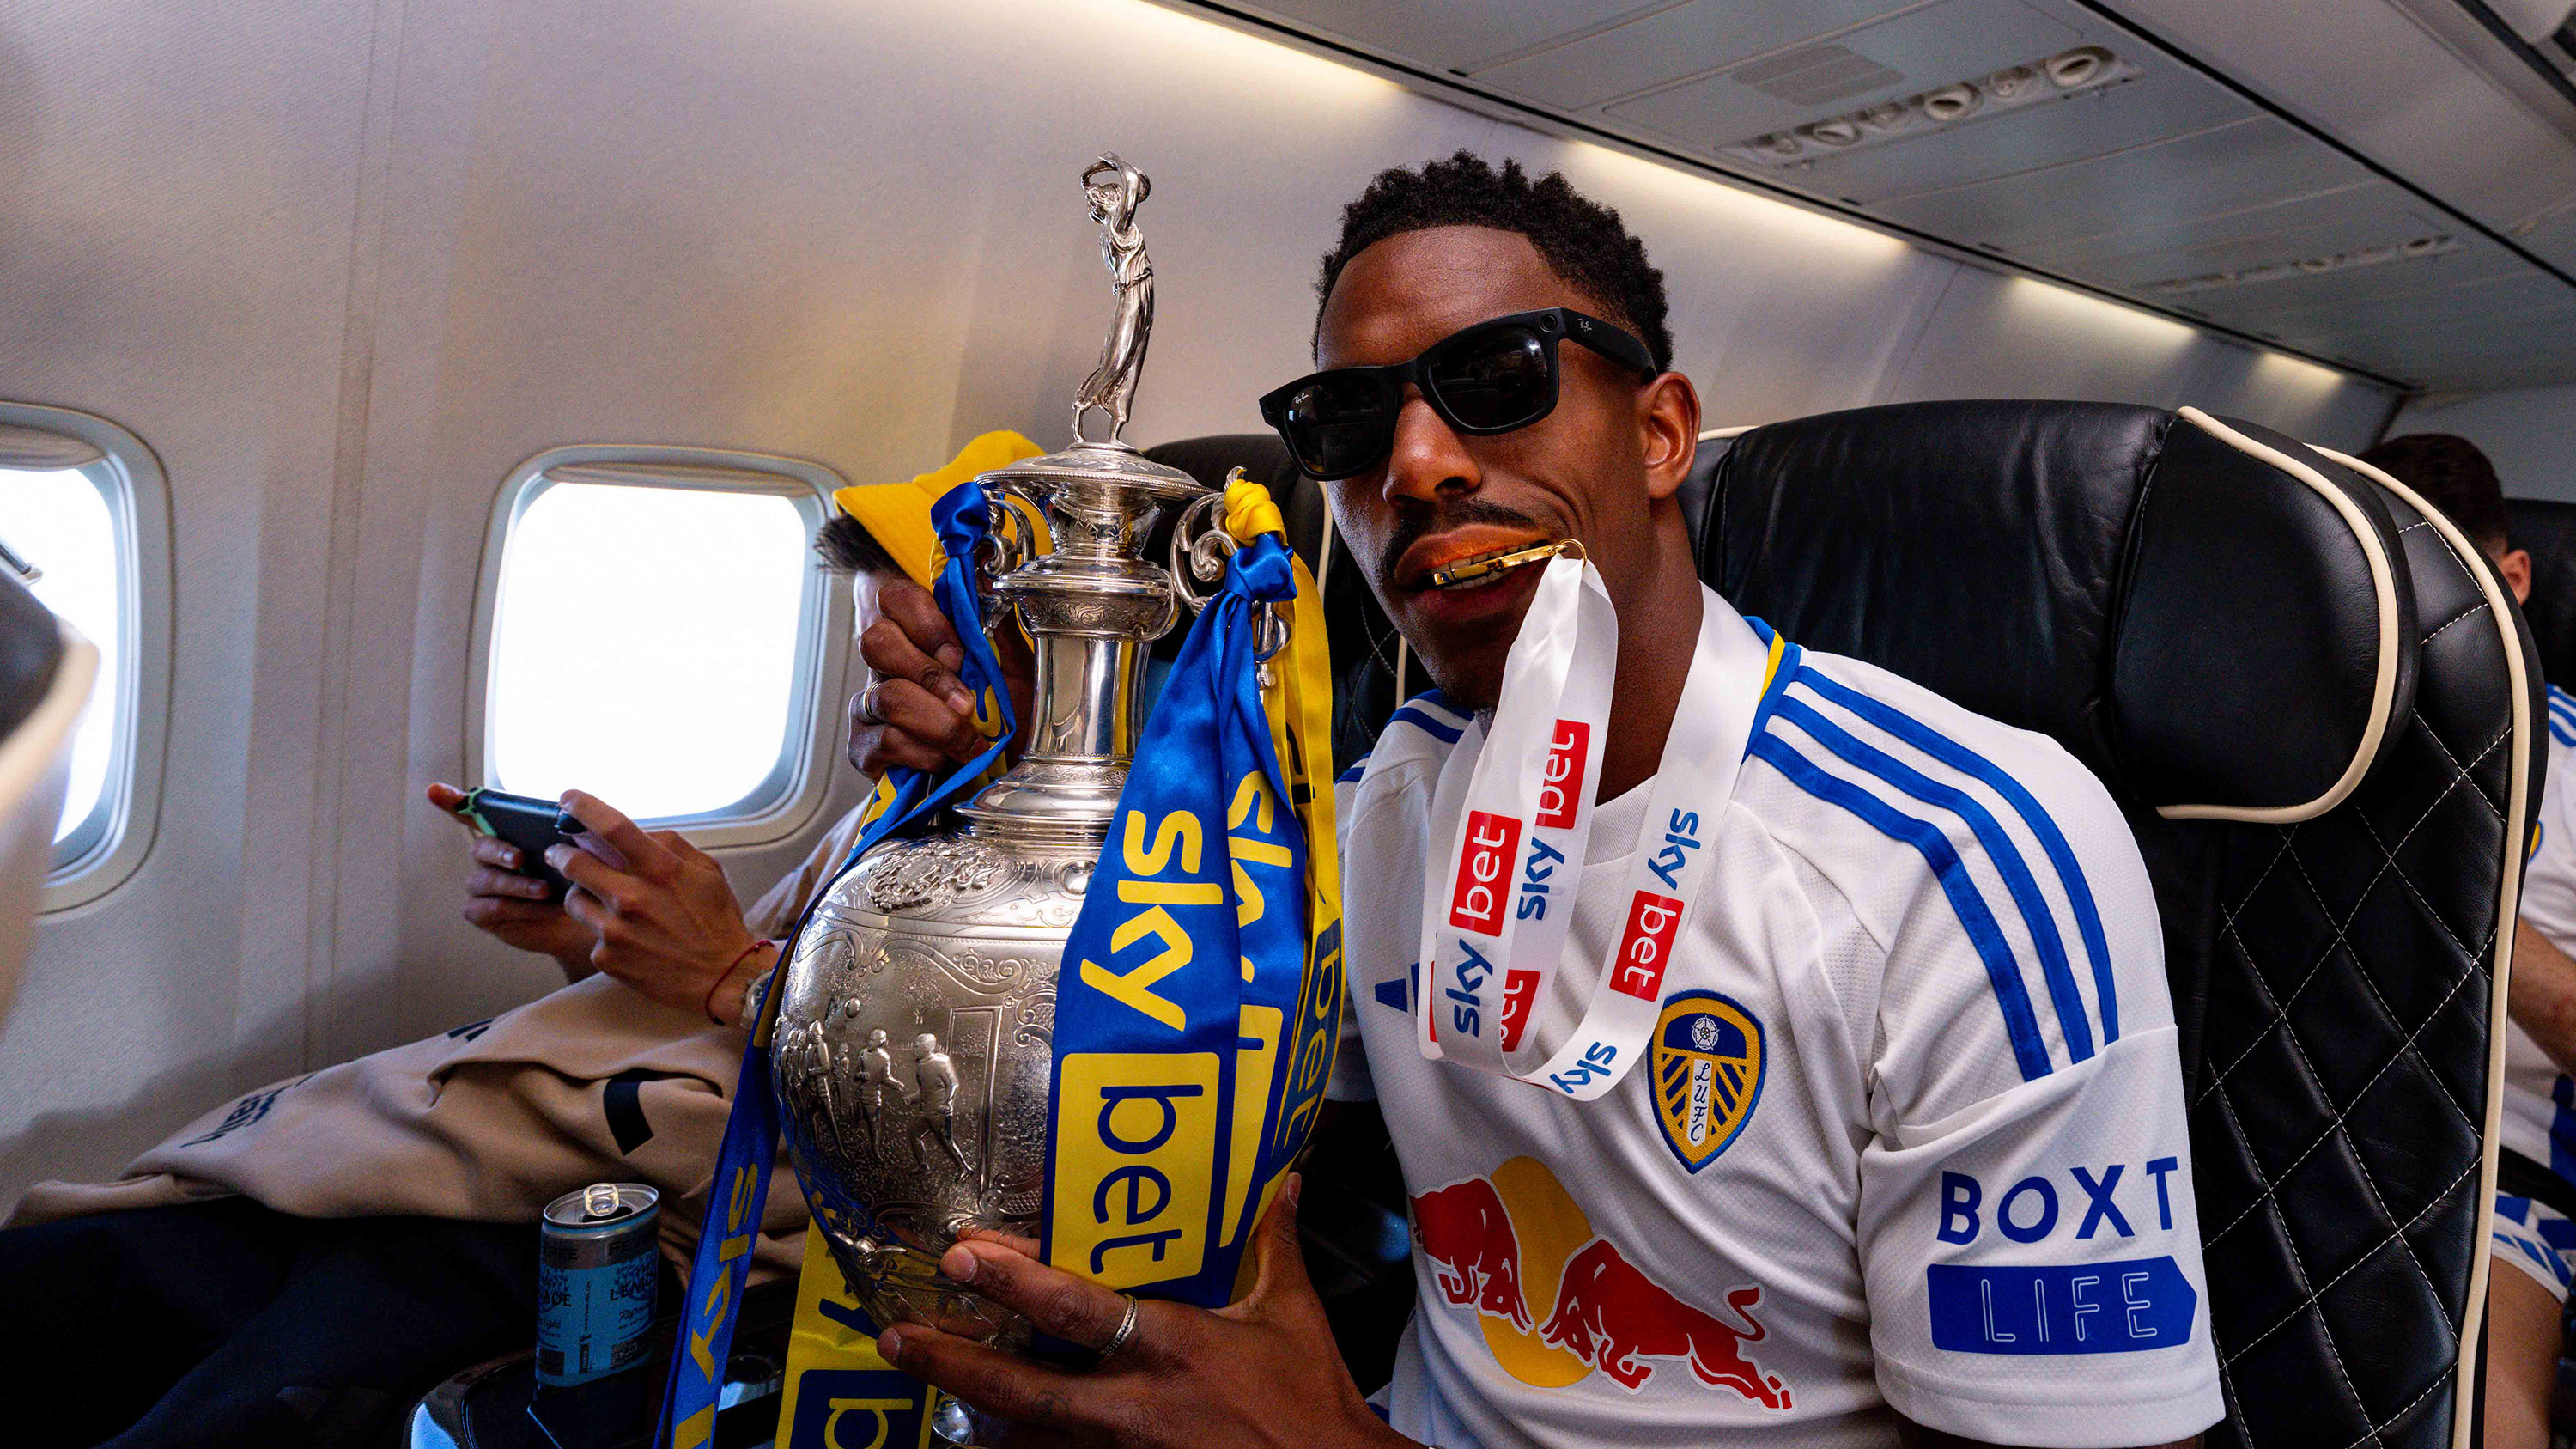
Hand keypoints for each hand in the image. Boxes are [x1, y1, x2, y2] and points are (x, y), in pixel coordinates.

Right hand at [426, 781, 595, 976]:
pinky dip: (520, 908)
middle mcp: (488, 857)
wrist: (584, 918)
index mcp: (506, 834)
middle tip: (520, 859)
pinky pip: (492, 908)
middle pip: (481, 848)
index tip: (433, 790)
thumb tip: (570, 811)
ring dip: (517, 885)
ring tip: (545, 890)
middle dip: (500, 851)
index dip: (452, 802)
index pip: (472, 813)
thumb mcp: (580, 849)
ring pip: (487, 880)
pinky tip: (545, 908)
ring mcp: (483, 885)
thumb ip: (568, 831)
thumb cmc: (577, 876)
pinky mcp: (484, 913)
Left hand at [544, 790, 772, 1022]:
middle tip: (560, 852)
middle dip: (561, 853)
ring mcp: (616, 929)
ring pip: (573, 898)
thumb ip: (669, 845)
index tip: (567, 798)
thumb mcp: (706, 870)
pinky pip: (589, 933)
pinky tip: (625, 935)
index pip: (611, 826)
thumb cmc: (716, 921)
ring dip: (581, 893)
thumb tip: (636, 832)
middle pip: (573, 861)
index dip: (583, 806)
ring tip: (601, 899)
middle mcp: (632, 897)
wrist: (722, 977)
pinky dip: (601, 930)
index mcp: (660, 869)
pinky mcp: (606, 957)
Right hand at [851, 579, 1034, 778]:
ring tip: (968, 740)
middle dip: (929, 675)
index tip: (959, 654)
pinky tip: (943, 761)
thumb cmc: (1001, 720)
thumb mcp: (1012, 667)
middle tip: (967, 703)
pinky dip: (924, 753)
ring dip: (939, 722)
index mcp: (920, 636)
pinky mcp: (863, 747)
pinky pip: (885, 740)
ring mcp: (870, 705)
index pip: (895, 598)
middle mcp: (887, 664)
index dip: (925, 622)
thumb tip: (987, 568)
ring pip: (887, 696)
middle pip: (877, 641)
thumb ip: (995, 621)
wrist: (989, 781)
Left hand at [879, 1177, 1412, 1448]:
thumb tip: (1279, 1184)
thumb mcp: (1293, 1315)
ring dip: (972, 1408)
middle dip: (957, 1360)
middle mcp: (1136, 1403)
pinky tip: (982, 1435)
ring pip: (1030, 1434)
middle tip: (901, 1335)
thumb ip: (1272, 1246)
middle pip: (1026, 1388)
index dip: (1014, 1281)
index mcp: (1172, 1345)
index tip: (962, 1254)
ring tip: (919, 1379)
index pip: (1077, 1309)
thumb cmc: (1312, 1401)